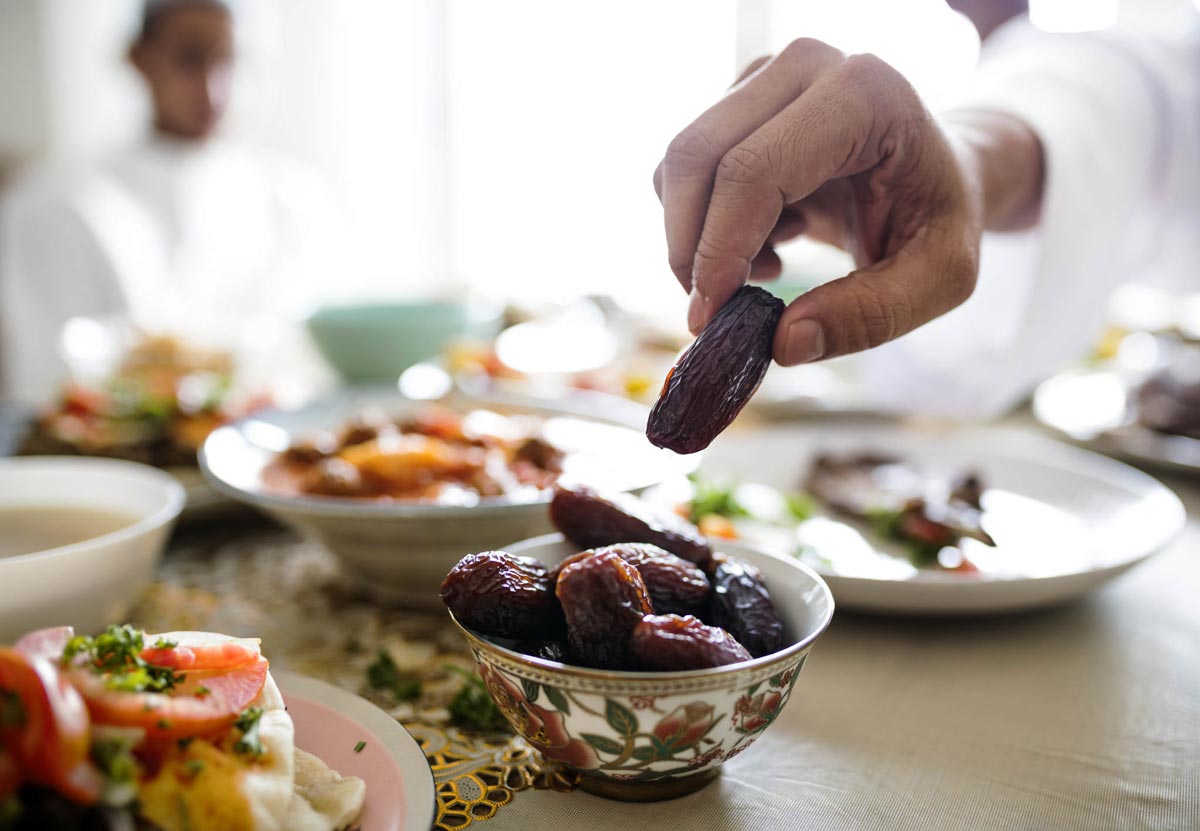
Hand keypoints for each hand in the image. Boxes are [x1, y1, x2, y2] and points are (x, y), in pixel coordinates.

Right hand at [653, 39, 985, 364]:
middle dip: (690, 248)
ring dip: (700, 237)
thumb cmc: (941, 219)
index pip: (754, 170)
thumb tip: (781, 343)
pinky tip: (767, 241)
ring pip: (681, 165)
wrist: (939, 174)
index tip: (711, 318)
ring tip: (769, 267)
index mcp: (865, 94)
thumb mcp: (940, 279)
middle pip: (698, 157)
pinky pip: (685, 170)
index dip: (720, 250)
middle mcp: (808, 65)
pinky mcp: (740, 96)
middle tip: (716, 311)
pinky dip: (705, 223)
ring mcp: (767, 74)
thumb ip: (871, 315)